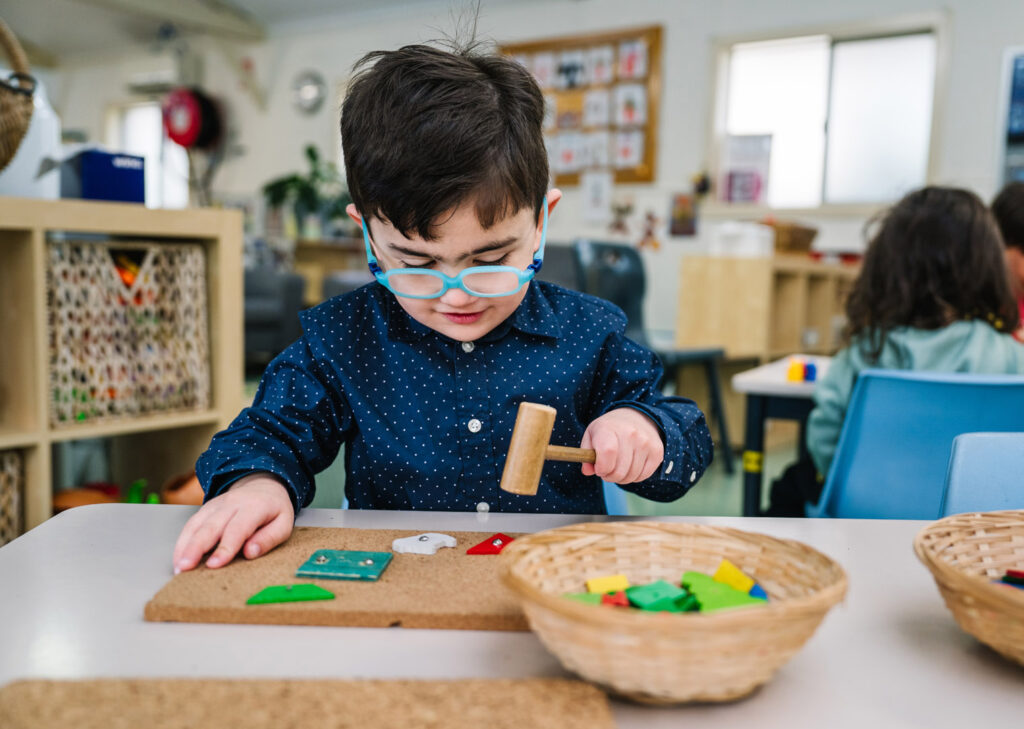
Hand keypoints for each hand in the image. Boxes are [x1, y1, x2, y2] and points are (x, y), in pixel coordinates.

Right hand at [171, 474, 293, 573]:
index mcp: (254, 507)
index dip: (225, 547)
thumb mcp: (284, 523)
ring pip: (196, 524)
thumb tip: (251, 552)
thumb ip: (269, 538)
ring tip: (178, 567)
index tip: (214, 564)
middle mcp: (232, 504)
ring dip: (185, 546)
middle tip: (185, 568)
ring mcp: (216, 505)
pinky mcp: (206, 509)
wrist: (263, 485)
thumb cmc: (273, 509)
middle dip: (196, 548)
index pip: (237, 528)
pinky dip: (182, 541)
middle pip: (211, 526)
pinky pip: (191, 524)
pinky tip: (179, 557)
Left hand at [580, 408, 663, 483]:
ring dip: (622, 478)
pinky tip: (630, 467)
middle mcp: (630, 433)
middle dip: (610, 476)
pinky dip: (634, 477)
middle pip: (619, 470)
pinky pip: (643, 476)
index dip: (601, 468)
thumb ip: (586, 454)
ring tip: (618, 468)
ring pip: (631, 476)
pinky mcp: (657, 452)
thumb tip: (588, 471)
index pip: (607, 453)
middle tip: (607, 471)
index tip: (599, 469)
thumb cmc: (609, 430)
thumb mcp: (592, 435)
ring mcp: (646, 442)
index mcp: (609, 428)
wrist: (636, 417)